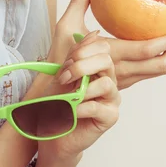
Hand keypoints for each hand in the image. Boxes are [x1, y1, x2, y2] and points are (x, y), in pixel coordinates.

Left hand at [37, 30, 120, 162]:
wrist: (53, 133)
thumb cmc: (57, 104)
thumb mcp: (64, 75)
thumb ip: (76, 56)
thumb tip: (94, 33)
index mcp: (99, 68)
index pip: (102, 47)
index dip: (82, 51)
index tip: (64, 66)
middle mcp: (109, 80)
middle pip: (106, 60)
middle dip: (82, 66)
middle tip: (64, 79)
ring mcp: (112, 99)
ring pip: (106, 83)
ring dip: (82, 90)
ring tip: (68, 99)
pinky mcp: (110, 117)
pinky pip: (98, 107)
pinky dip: (80, 108)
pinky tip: (71, 112)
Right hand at [46, 0, 165, 89]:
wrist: (55, 90)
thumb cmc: (59, 56)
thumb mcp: (66, 25)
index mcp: (110, 55)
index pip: (148, 50)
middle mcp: (121, 71)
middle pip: (161, 65)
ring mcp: (124, 80)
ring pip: (158, 72)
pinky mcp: (124, 83)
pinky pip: (149, 73)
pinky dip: (161, 61)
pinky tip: (165, 48)